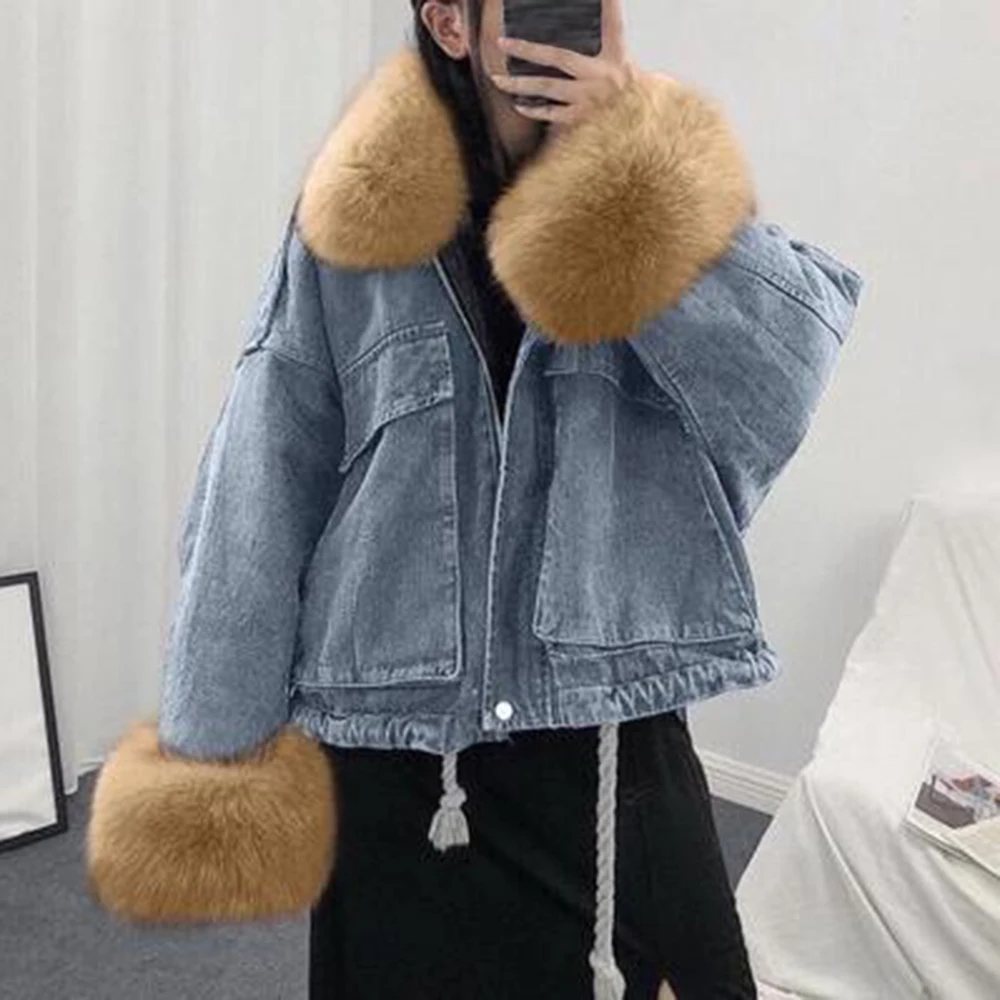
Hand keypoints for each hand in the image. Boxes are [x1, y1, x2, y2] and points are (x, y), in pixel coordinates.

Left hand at [488, 0, 647, 139]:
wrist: (639, 131)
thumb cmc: (629, 98)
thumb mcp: (625, 65)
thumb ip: (609, 43)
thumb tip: (595, 18)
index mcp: (616, 58)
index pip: (611, 24)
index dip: (605, 6)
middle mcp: (602, 76)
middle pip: (559, 57)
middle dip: (528, 49)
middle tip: (503, 43)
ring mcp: (589, 100)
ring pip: (548, 87)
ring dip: (520, 84)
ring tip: (499, 80)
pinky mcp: (582, 121)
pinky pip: (552, 114)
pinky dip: (535, 110)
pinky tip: (520, 105)